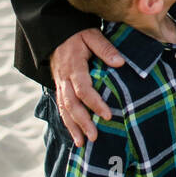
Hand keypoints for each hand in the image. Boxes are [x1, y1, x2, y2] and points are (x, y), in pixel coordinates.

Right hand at [50, 29, 125, 145]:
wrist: (55, 32)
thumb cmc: (77, 33)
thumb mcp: (92, 35)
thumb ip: (105, 48)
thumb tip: (120, 62)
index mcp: (74, 66)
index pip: (83, 89)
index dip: (94, 103)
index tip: (107, 115)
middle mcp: (64, 78)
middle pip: (71, 104)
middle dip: (82, 122)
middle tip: (94, 136)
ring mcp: (59, 84)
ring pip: (64, 109)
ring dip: (73, 127)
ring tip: (83, 143)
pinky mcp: (59, 87)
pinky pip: (61, 107)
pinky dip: (67, 122)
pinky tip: (75, 135)